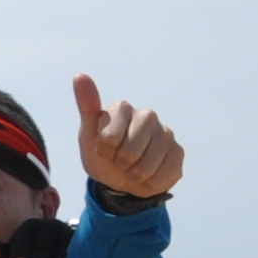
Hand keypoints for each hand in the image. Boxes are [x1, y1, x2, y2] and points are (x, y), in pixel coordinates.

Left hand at [72, 73, 182, 201]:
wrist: (122, 177)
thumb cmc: (103, 153)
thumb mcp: (89, 134)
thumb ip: (86, 106)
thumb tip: (79, 75)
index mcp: (122, 108)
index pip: (109, 139)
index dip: (104, 152)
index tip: (104, 148)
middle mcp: (147, 116)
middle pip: (129, 153)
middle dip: (120, 164)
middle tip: (119, 159)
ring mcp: (166, 133)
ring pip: (145, 168)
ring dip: (134, 175)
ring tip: (133, 166)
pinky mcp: (178, 152)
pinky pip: (160, 177)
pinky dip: (149, 182)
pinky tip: (148, 173)